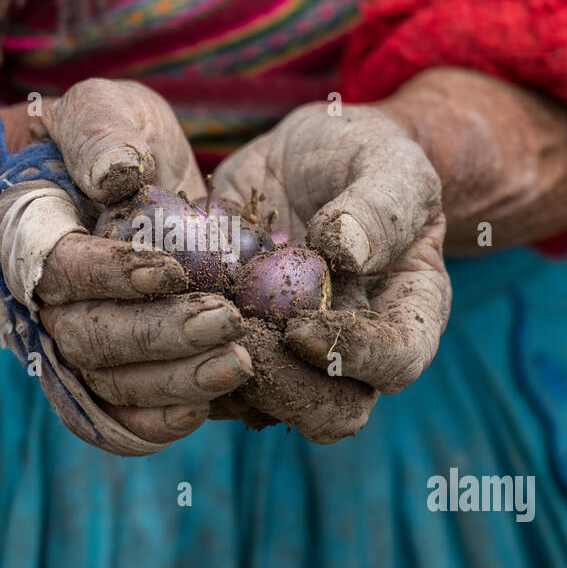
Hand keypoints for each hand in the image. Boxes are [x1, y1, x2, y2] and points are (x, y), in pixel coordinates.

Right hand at [0, 79, 252, 454]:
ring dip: (173, 381)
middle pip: (88, 337)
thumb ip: (100, 129)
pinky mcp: (108, 371)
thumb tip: (117, 173)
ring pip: (110, 383)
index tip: (172, 268)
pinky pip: (120, 414)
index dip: (112, 275)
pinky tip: (207, 409)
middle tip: (225, 320)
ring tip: (238, 364)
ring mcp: (71, 343)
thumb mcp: (101, 108)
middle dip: (158, 335)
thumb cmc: (103, 139)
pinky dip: (157, 421)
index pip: (60, 267)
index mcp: (29, 235)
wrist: (102, 181)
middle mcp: (40, 302)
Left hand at [209, 102, 450, 443]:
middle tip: (236, 340)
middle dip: (283, 388)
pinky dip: (183, 356)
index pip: (397, 360)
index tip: (301, 329)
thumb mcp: (385, 161)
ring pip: (265, 408)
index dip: (353, 357)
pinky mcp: (237, 346)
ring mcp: (292, 358)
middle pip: (333, 411)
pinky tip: (159, 313)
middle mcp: (353, 354)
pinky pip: (209, 376)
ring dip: (224, 377)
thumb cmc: (362, 156)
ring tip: (191, 327)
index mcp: (407, 313)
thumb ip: (379, 204)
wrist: (305, 159)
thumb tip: (345, 249)